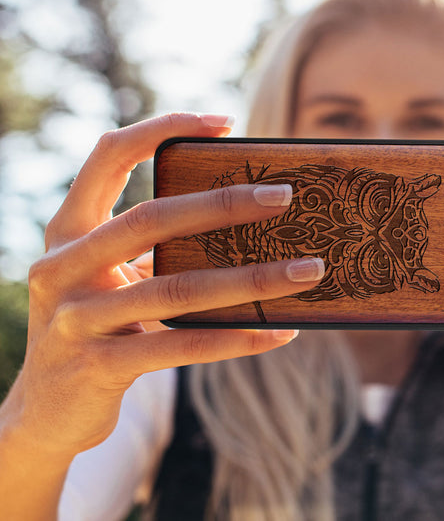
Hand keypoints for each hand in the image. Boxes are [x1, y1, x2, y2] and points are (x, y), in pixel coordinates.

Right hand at [3, 113, 323, 461]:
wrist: (46, 411)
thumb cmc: (98, 324)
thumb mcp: (112, 276)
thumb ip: (155, 247)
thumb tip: (247, 218)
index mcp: (68, 231)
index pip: (109, 156)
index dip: (163, 129)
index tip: (224, 122)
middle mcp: (62, 267)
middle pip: (151, 218)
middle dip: (223, 204)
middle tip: (284, 195)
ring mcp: (76, 319)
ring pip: (178, 288)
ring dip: (253, 279)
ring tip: (307, 271)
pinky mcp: (98, 367)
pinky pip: (183, 346)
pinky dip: (238, 338)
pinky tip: (280, 332)